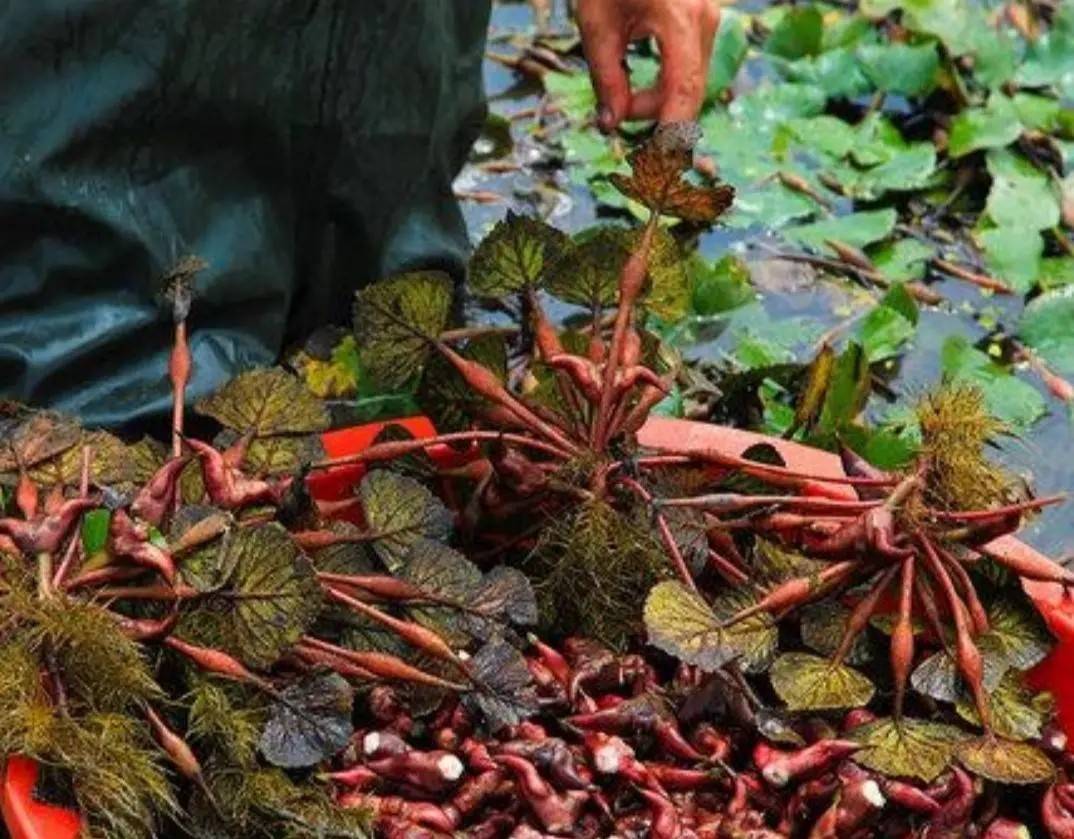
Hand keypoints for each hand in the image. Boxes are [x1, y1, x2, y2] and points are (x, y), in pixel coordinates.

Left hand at [576, 0, 719, 131]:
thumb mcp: (596, 25)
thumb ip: (606, 78)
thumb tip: (612, 124)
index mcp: (679, 18)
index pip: (684, 87)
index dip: (674, 129)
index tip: (659, 162)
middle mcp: (703, 20)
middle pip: (688, 92)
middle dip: (653, 113)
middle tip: (616, 112)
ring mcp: (708, 21)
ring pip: (690, 85)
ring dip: (657, 99)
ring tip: (623, 92)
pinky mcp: (704, 25)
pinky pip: (690, 70)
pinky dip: (666, 85)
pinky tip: (641, 88)